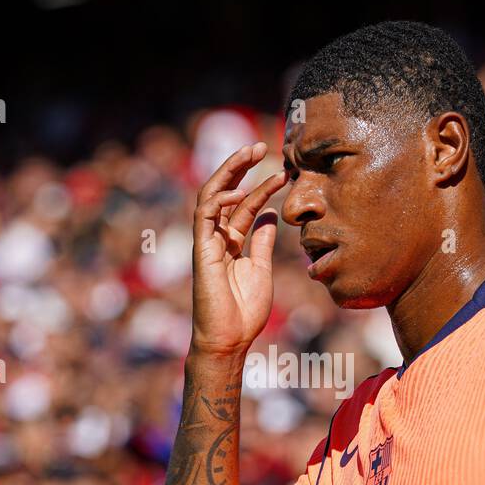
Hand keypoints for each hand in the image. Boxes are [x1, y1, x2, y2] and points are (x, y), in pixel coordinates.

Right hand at [190, 142, 287, 356]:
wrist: (229, 339)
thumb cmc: (244, 311)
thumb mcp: (261, 268)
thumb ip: (263, 240)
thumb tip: (271, 213)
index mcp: (232, 242)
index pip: (245, 205)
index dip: (261, 186)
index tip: (283, 171)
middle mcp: (217, 237)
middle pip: (225, 192)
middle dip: (240, 167)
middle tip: (261, 145)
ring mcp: (207, 242)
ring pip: (211, 195)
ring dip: (230, 172)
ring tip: (251, 153)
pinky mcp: (201, 251)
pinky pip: (205, 216)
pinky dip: (220, 200)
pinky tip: (240, 191)